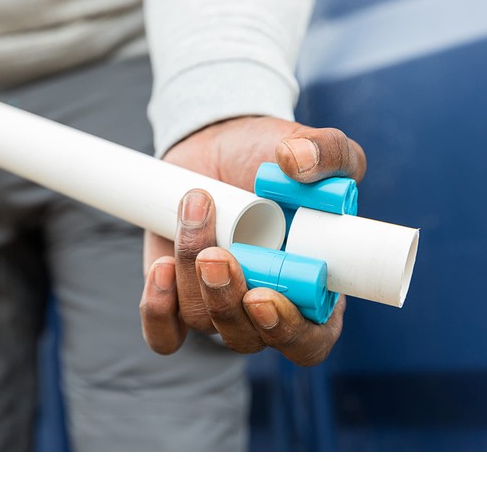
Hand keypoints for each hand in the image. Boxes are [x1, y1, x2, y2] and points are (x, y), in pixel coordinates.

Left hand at [139, 116, 366, 362]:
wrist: (217, 145)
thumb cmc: (271, 156)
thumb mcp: (313, 145)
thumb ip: (328, 151)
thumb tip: (297, 164)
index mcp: (311, 288)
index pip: (310, 341)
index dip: (289, 332)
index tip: (263, 295)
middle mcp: (264, 307)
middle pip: (247, 338)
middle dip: (226, 301)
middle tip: (216, 254)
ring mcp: (218, 305)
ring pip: (202, 321)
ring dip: (191, 270)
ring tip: (196, 207)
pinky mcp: (176, 298)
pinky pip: (164, 333)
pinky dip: (158, 309)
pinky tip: (161, 268)